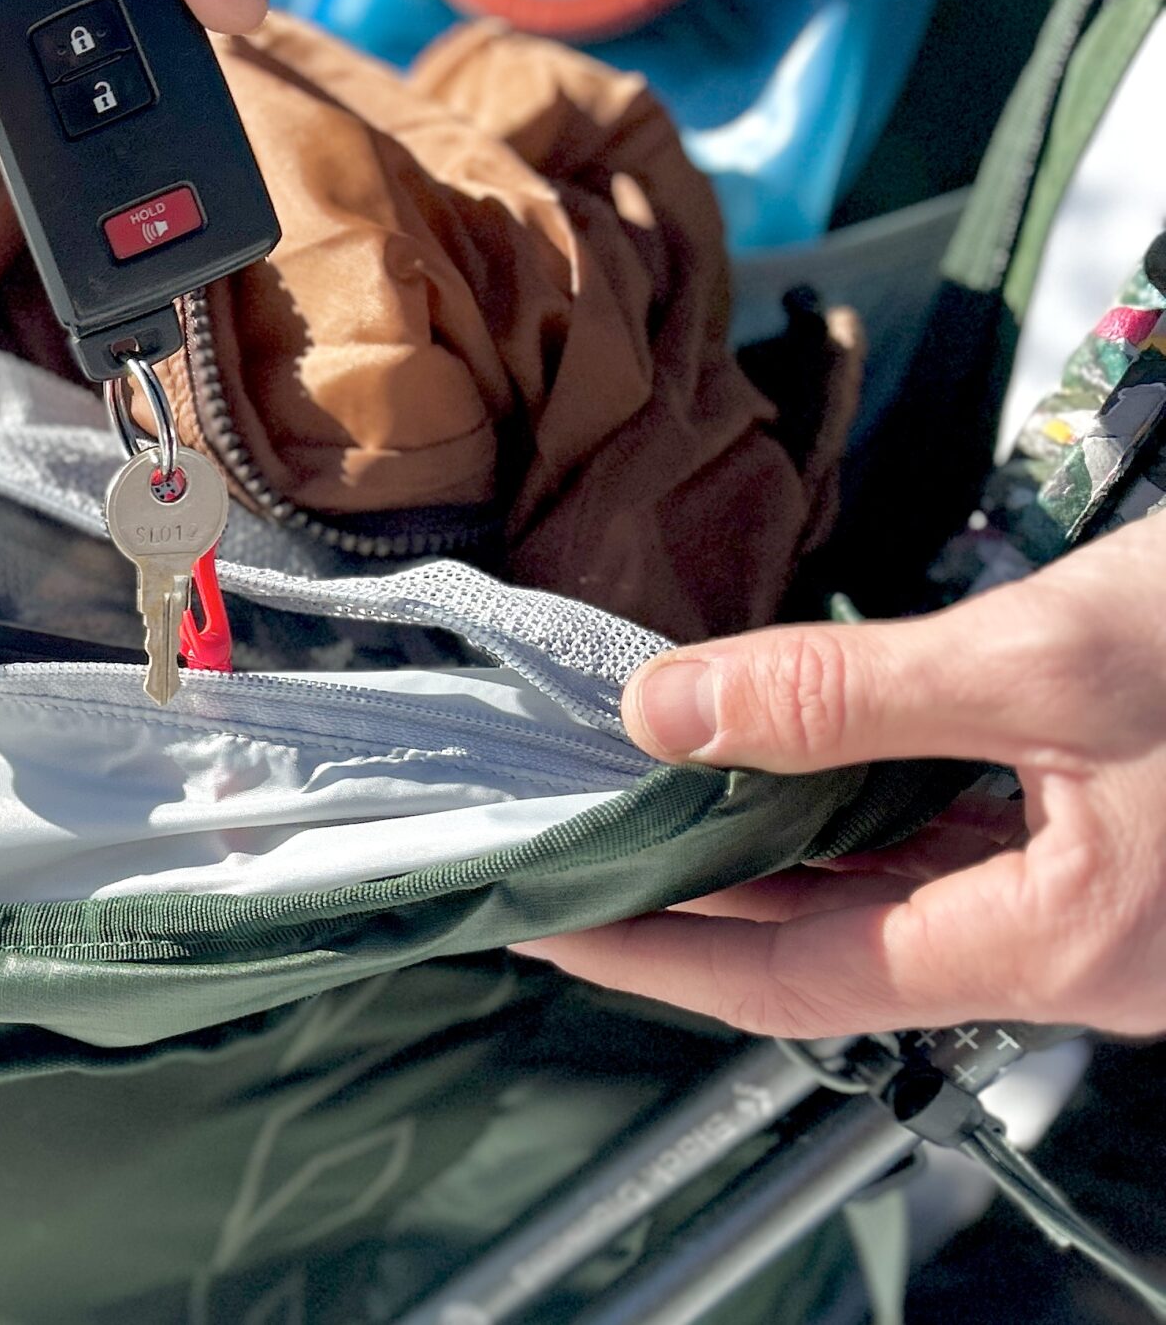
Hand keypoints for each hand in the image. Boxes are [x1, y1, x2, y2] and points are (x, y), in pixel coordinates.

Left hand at [516, 517, 1165, 1038]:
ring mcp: (1107, 898)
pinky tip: (786, 754)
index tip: (534, 919)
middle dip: (686, 895)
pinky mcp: (1129, 835)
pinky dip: (855, 801)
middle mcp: (1077, 947)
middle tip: (559, 839)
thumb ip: (846, 693)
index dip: (647, 956)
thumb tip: (664, 713)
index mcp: (1056, 944)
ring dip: (762, 843)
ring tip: (634, 790)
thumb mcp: (1051, 658)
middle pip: (827, 942)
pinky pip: (955, 840)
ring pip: (889, 889)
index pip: (788, 982)